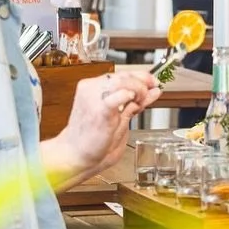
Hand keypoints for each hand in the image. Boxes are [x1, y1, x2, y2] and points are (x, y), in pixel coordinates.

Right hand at [42, 73, 161, 184]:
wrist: (75, 154)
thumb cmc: (93, 138)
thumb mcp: (119, 116)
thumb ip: (136, 101)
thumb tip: (154, 91)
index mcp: (93, 87)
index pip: (121, 74)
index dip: (141, 76)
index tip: (153, 82)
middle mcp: (91, 89)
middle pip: (123, 75)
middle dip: (142, 83)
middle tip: (150, 93)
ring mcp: (93, 98)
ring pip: (121, 81)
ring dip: (138, 89)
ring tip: (140, 102)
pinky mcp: (98, 110)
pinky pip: (115, 97)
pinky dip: (127, 96)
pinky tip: (132, 102)